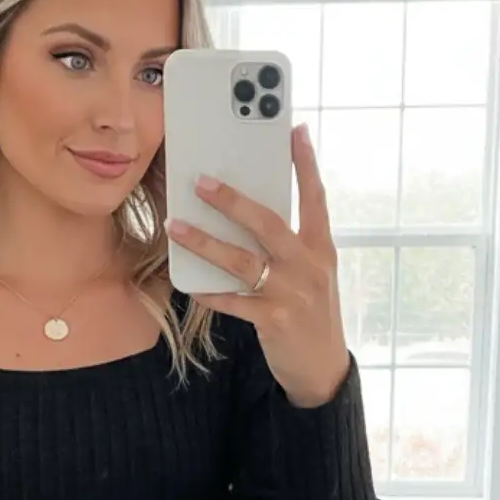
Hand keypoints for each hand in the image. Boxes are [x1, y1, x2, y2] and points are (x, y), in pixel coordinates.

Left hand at [164, 124, 349, 406]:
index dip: (306, 164)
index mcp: (320, 249)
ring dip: (205, 242)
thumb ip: (289, 245)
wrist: (323, 368)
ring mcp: (293, 293)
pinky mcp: (275, 320)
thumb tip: (249, 213)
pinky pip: (233, 301)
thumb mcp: (312, 274)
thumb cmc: (310, 313)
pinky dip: (209, 291)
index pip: (315, 198)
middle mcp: (309, 266)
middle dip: (233, 200)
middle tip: (202, 181)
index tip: (295, 131)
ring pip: (242, 260)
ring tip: (176, 227)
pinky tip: (188, 283)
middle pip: (269, 223)